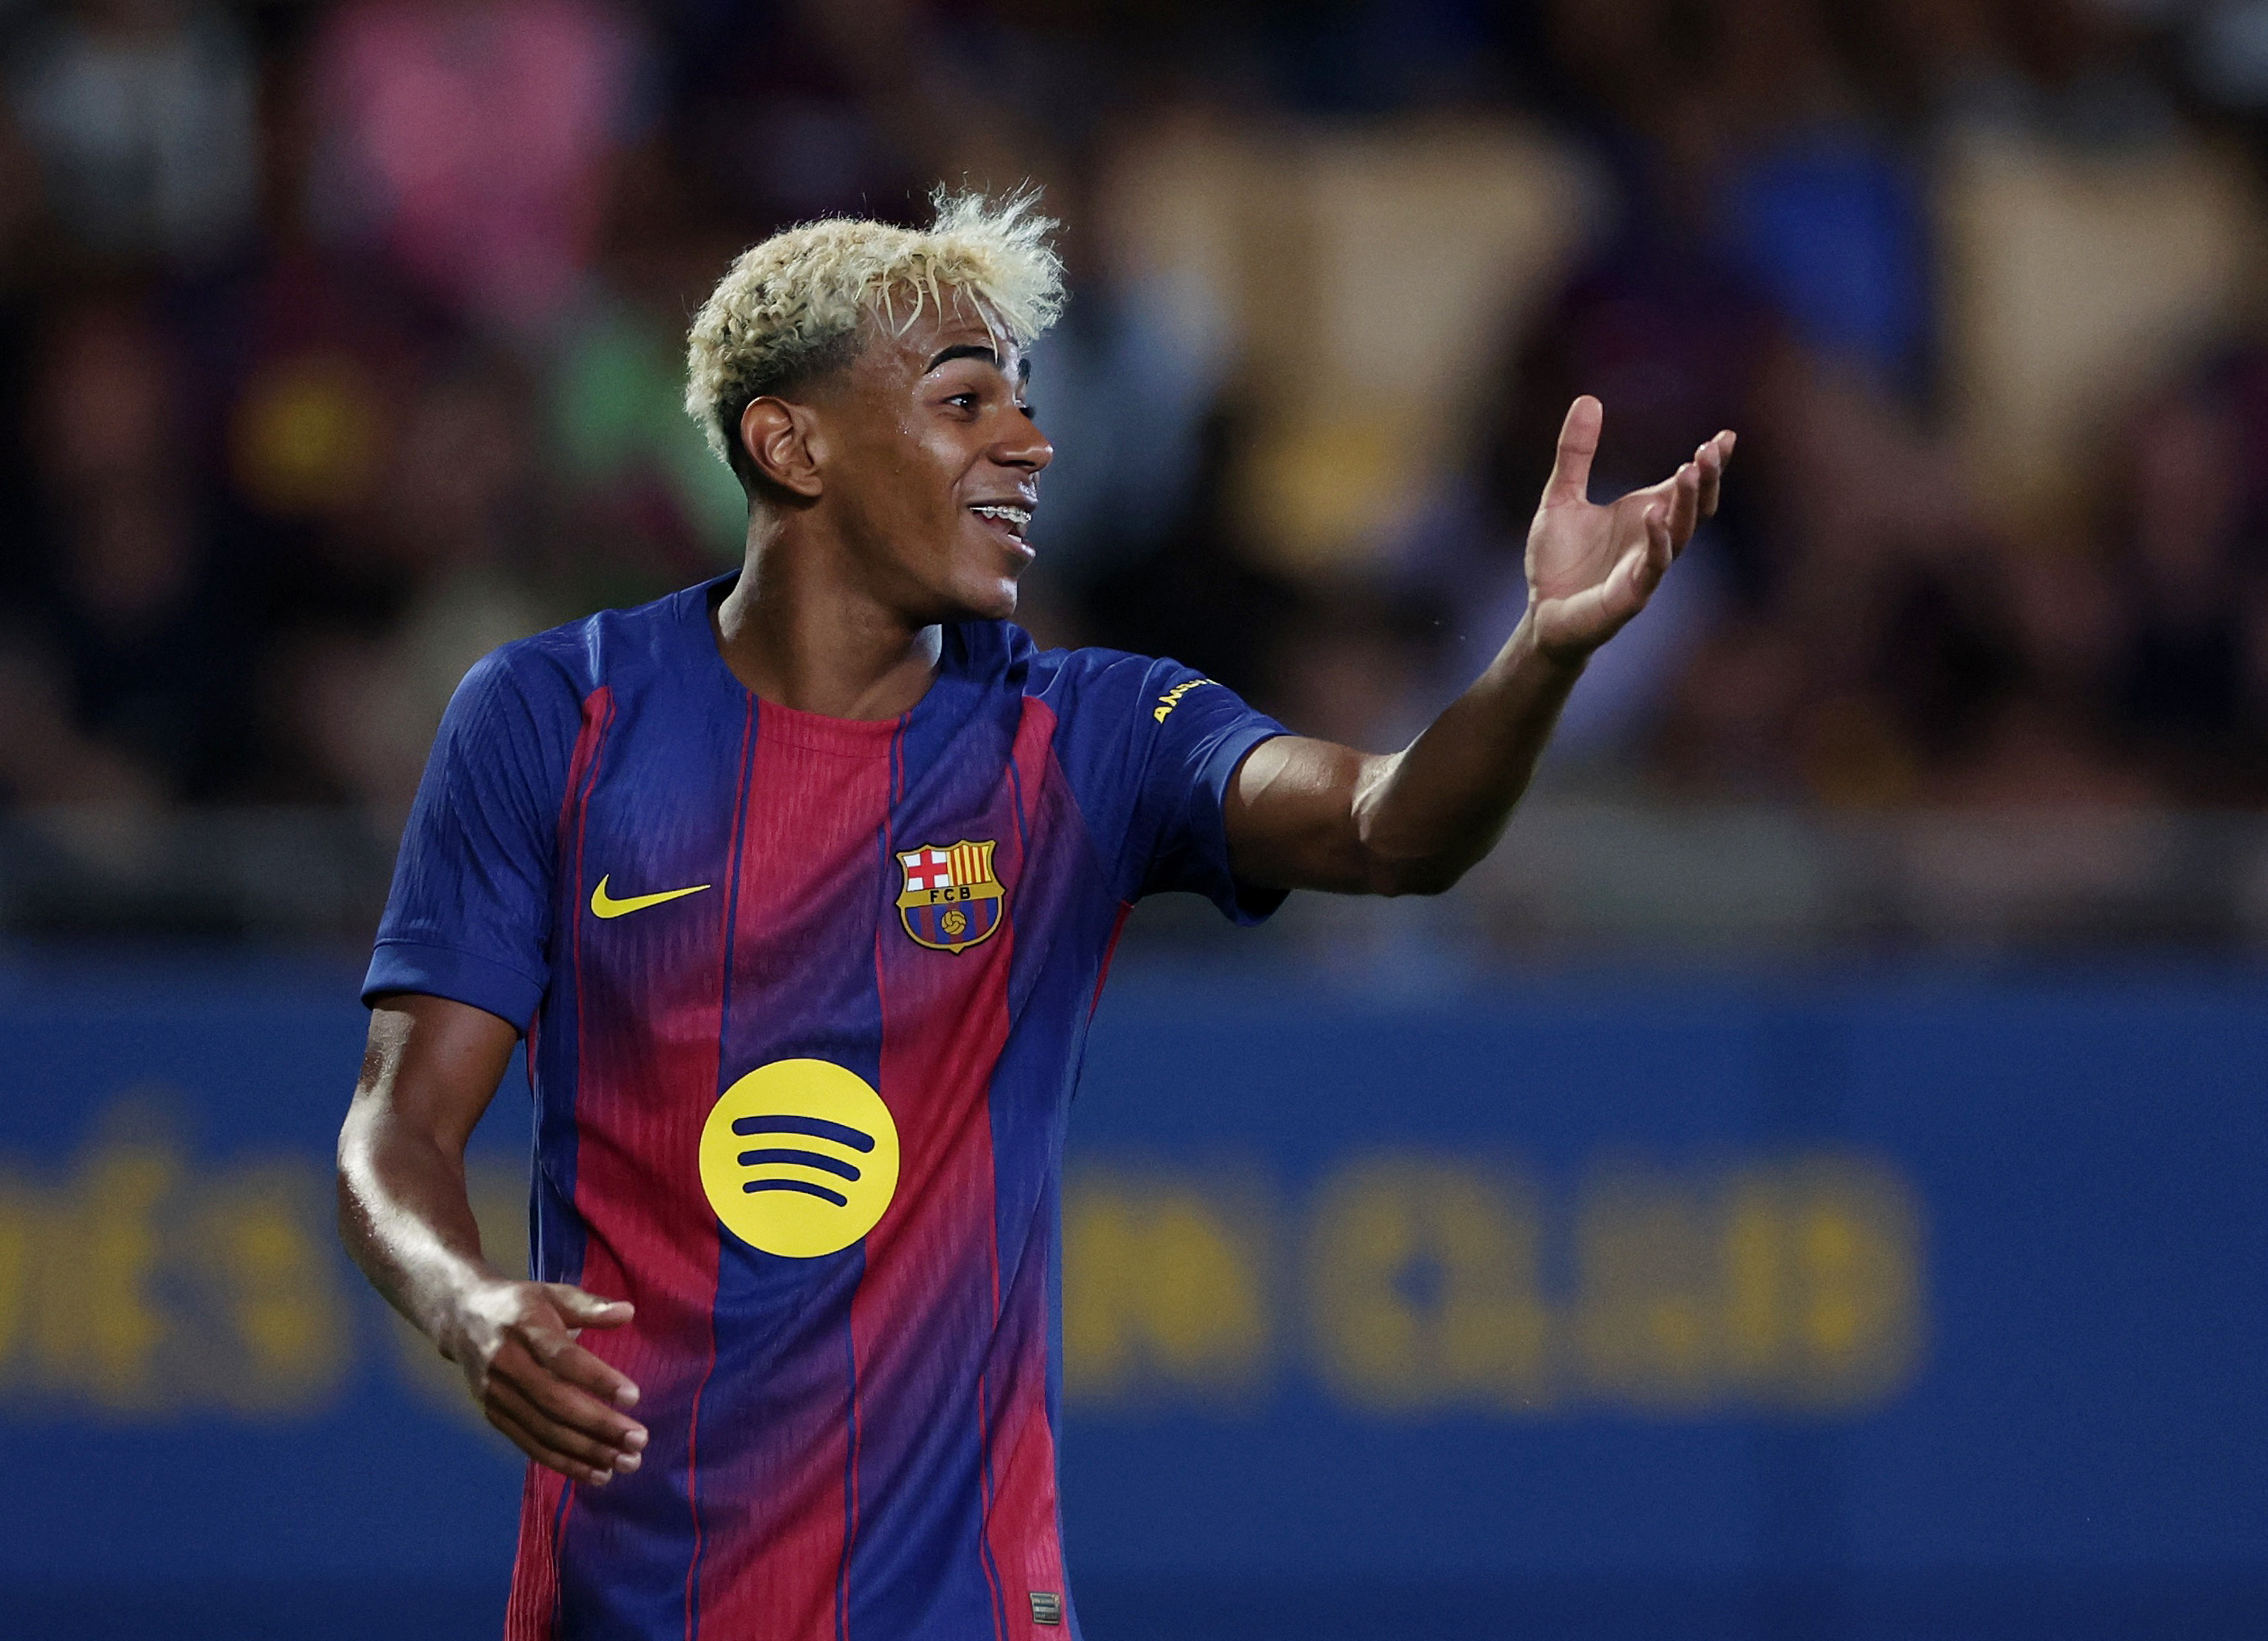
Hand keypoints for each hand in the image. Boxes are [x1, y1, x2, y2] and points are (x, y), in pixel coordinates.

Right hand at [439, 1278, 646, 1485]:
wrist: (462, 1319)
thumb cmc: (522, 1306)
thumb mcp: (554, 1294)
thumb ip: (590, 1305)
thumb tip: (628, 1312)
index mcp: (525, 1327)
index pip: (562, 1358)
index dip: (596, 1379)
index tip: (633, 1397)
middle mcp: (506, 1364)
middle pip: (554, 1402)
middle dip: (598, 1425)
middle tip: (638, 1441)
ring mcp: (497, 1394)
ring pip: (543, 1430)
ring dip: (586, 1452)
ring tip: (626, 1463)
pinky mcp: (494, 1416)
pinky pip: (530, 1444)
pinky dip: (563, 1462)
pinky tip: (596, 1473)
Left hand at [1525, 396, 1733, 663]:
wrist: (1540, 614)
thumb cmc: (1558, 562)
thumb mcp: (1561, 497)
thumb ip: (1575, 453)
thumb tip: (1588, 398)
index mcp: (1645, 515)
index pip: (1687, 487)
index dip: (1710, 464)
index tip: (1726, 436)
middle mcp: (1654, 541)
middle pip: (1695, 508)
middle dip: (1707, 479)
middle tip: (1712, 449)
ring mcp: (1646, 570)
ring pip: (1680, 535)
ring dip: (1688, 504)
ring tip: (1690, 470)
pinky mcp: (1629, 597)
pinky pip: (1652, 568)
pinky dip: (1657, 542)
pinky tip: (1656, 515)